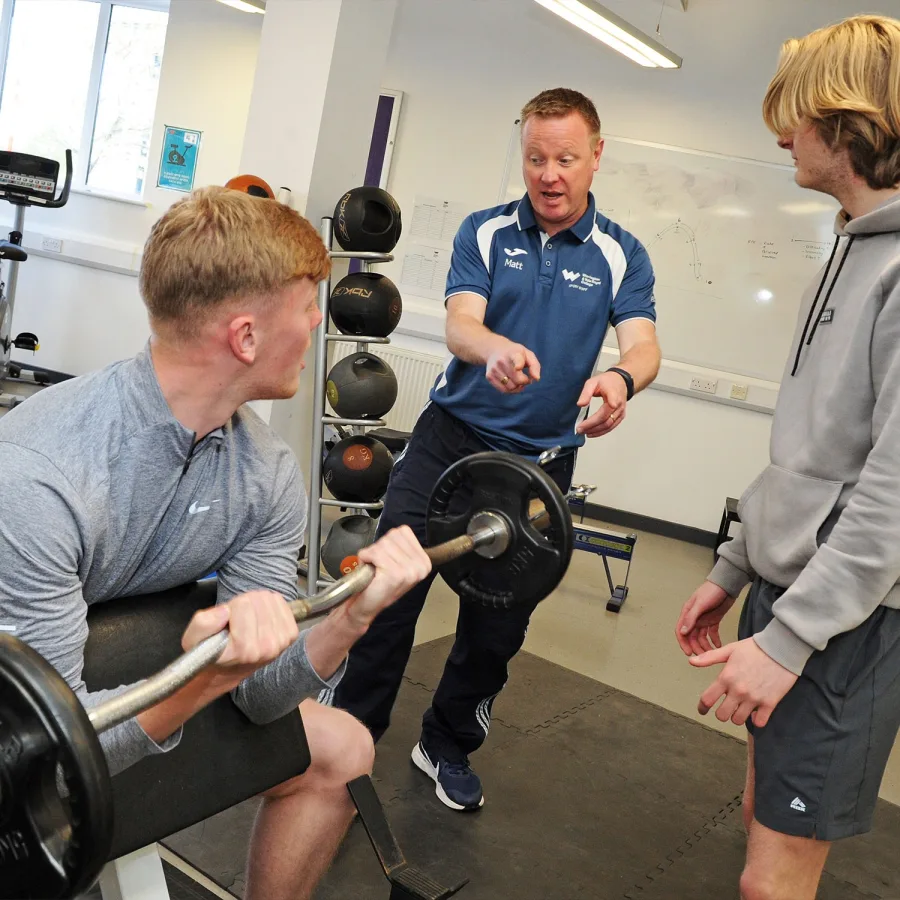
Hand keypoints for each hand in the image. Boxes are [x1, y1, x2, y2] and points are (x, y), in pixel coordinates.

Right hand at [182, 590, 299, 685]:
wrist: (230, 667)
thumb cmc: (211, 650)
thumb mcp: (193, 639)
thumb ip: (203, 624)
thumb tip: (225, 612)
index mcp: (241, 650)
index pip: (243, 605)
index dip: (230, 608)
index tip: (226, 623)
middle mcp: (264, 648)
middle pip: (257, 599)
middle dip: (244, 605)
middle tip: (236, 621)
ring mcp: (280, 642)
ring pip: (269, 598)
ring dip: (256, 604)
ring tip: (247, 620)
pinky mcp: (290, 635)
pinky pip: (281, 602)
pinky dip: (269, 605)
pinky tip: (260, 618)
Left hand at [343, 525, 431, 627]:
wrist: (366, 605)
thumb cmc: (379, 585)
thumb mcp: (398, 563)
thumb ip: (402, 546)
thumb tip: (399, 531)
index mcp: (424, 561)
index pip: (403, 531)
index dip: (388, 541)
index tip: (388, 558)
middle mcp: (420, 565)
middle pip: (393, 536)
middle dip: (380, 547)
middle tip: (379, 565)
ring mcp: (409, 570)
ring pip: (383, 544)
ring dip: (372, 554)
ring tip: (375, 568)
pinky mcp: (395, 574)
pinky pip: (375, 553)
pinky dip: (366, 558)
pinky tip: (370, 571)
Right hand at [485, 340, 540, 393]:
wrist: (494, 350)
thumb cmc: (515, 354)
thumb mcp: (527, 354)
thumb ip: (535, 366)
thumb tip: (536, 379)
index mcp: (514, 353)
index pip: (516, 360)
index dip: (518, 364)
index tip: (518, 367)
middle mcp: (502, 360)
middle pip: (518, 380)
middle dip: (525, 382)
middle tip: (526, 378)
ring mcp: (494, 369)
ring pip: (511, 387)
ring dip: (517, 387)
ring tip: (518, 380)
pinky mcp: (489, 376)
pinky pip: (503, 390)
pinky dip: (510, 390)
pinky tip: (512, 383)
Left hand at [575, 371, 627, 436]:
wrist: (621, 381)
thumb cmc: (606, 381)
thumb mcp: (593, 382)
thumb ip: (586, 393)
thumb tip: (580, 404)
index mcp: (613, 394)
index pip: (611, 403)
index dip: (605, 411)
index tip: (594, 417)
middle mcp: (619, 405)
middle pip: (606, 419)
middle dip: (592, 426)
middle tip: (579, 429)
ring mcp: (621, 412)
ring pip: (609, 425)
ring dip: (596, 431)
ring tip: (584, 432)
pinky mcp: (621, 416)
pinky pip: (612, 426)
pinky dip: (602, 431)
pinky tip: (592, 433)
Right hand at [676, 581, 735, 655]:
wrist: (727, 584)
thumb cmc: (712, 591)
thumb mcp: (700, 604)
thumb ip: (691, 618)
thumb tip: (683, 632)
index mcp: (688, 613)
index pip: (681, 631)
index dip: (683, 643)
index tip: (689, 653)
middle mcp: (694, 618)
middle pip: (691, 636)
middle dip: (696, 647)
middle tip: (703, 656)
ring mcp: (704, 619)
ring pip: (701, 637)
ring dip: (705, 645)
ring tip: (712, 653)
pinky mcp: (714, 619)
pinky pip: (712, 633)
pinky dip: (714, 640)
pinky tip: (719, 645)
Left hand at [691, 638, 797, 726]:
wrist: (781, 648)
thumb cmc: (754, 648)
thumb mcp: (729, 650)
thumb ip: (709, 657)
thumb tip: (691, 661)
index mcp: (726, 677)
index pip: (707, 699)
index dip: (702, 707)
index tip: (702, 710)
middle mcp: (738, 690)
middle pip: (721, 715)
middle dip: (721, 713)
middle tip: (725, 708)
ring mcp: (754, 698)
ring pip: (738, 720)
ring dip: (737, 716)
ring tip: (740, 709)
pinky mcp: (770, 703)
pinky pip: (759, 722)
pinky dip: (755, 720)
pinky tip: (755, 712)